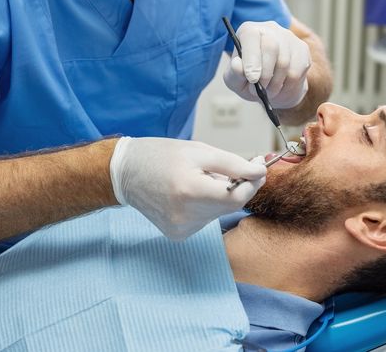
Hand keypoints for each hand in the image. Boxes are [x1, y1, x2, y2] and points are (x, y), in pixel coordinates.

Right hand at [109, 137, 265, 239]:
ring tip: (200, 179)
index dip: (253, 182)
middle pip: (230, 205)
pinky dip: (207, 205)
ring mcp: (180, 229)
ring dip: (220, 195)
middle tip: (233, 167)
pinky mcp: (178, 234)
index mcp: (190, 191)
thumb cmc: (161, 156)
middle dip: (238, 186)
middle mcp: (185, 215)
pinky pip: (206, 219)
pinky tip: (190, 194)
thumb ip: (233, 163)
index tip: (258, 166)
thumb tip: (260, 172)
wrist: (125, 172)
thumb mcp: (199, 151)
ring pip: (219, 213)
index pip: (237, 197)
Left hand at [223, 20, 311, 109]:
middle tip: (260, 88)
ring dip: (275, 83)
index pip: (251, 36)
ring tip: (268, 91)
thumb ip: (234, 73)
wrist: (273, 86)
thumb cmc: (249, 80)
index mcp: (248, 31)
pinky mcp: (302, 49)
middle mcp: (270, 29)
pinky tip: (281, 87)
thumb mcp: (235, 80)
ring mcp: (289, 37)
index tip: (252, 78)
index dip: (251, 57)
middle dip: (265, 74)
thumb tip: (238, 66)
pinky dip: (287, 86)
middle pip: (271, 46)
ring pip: (285, 62)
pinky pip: (297, 71)